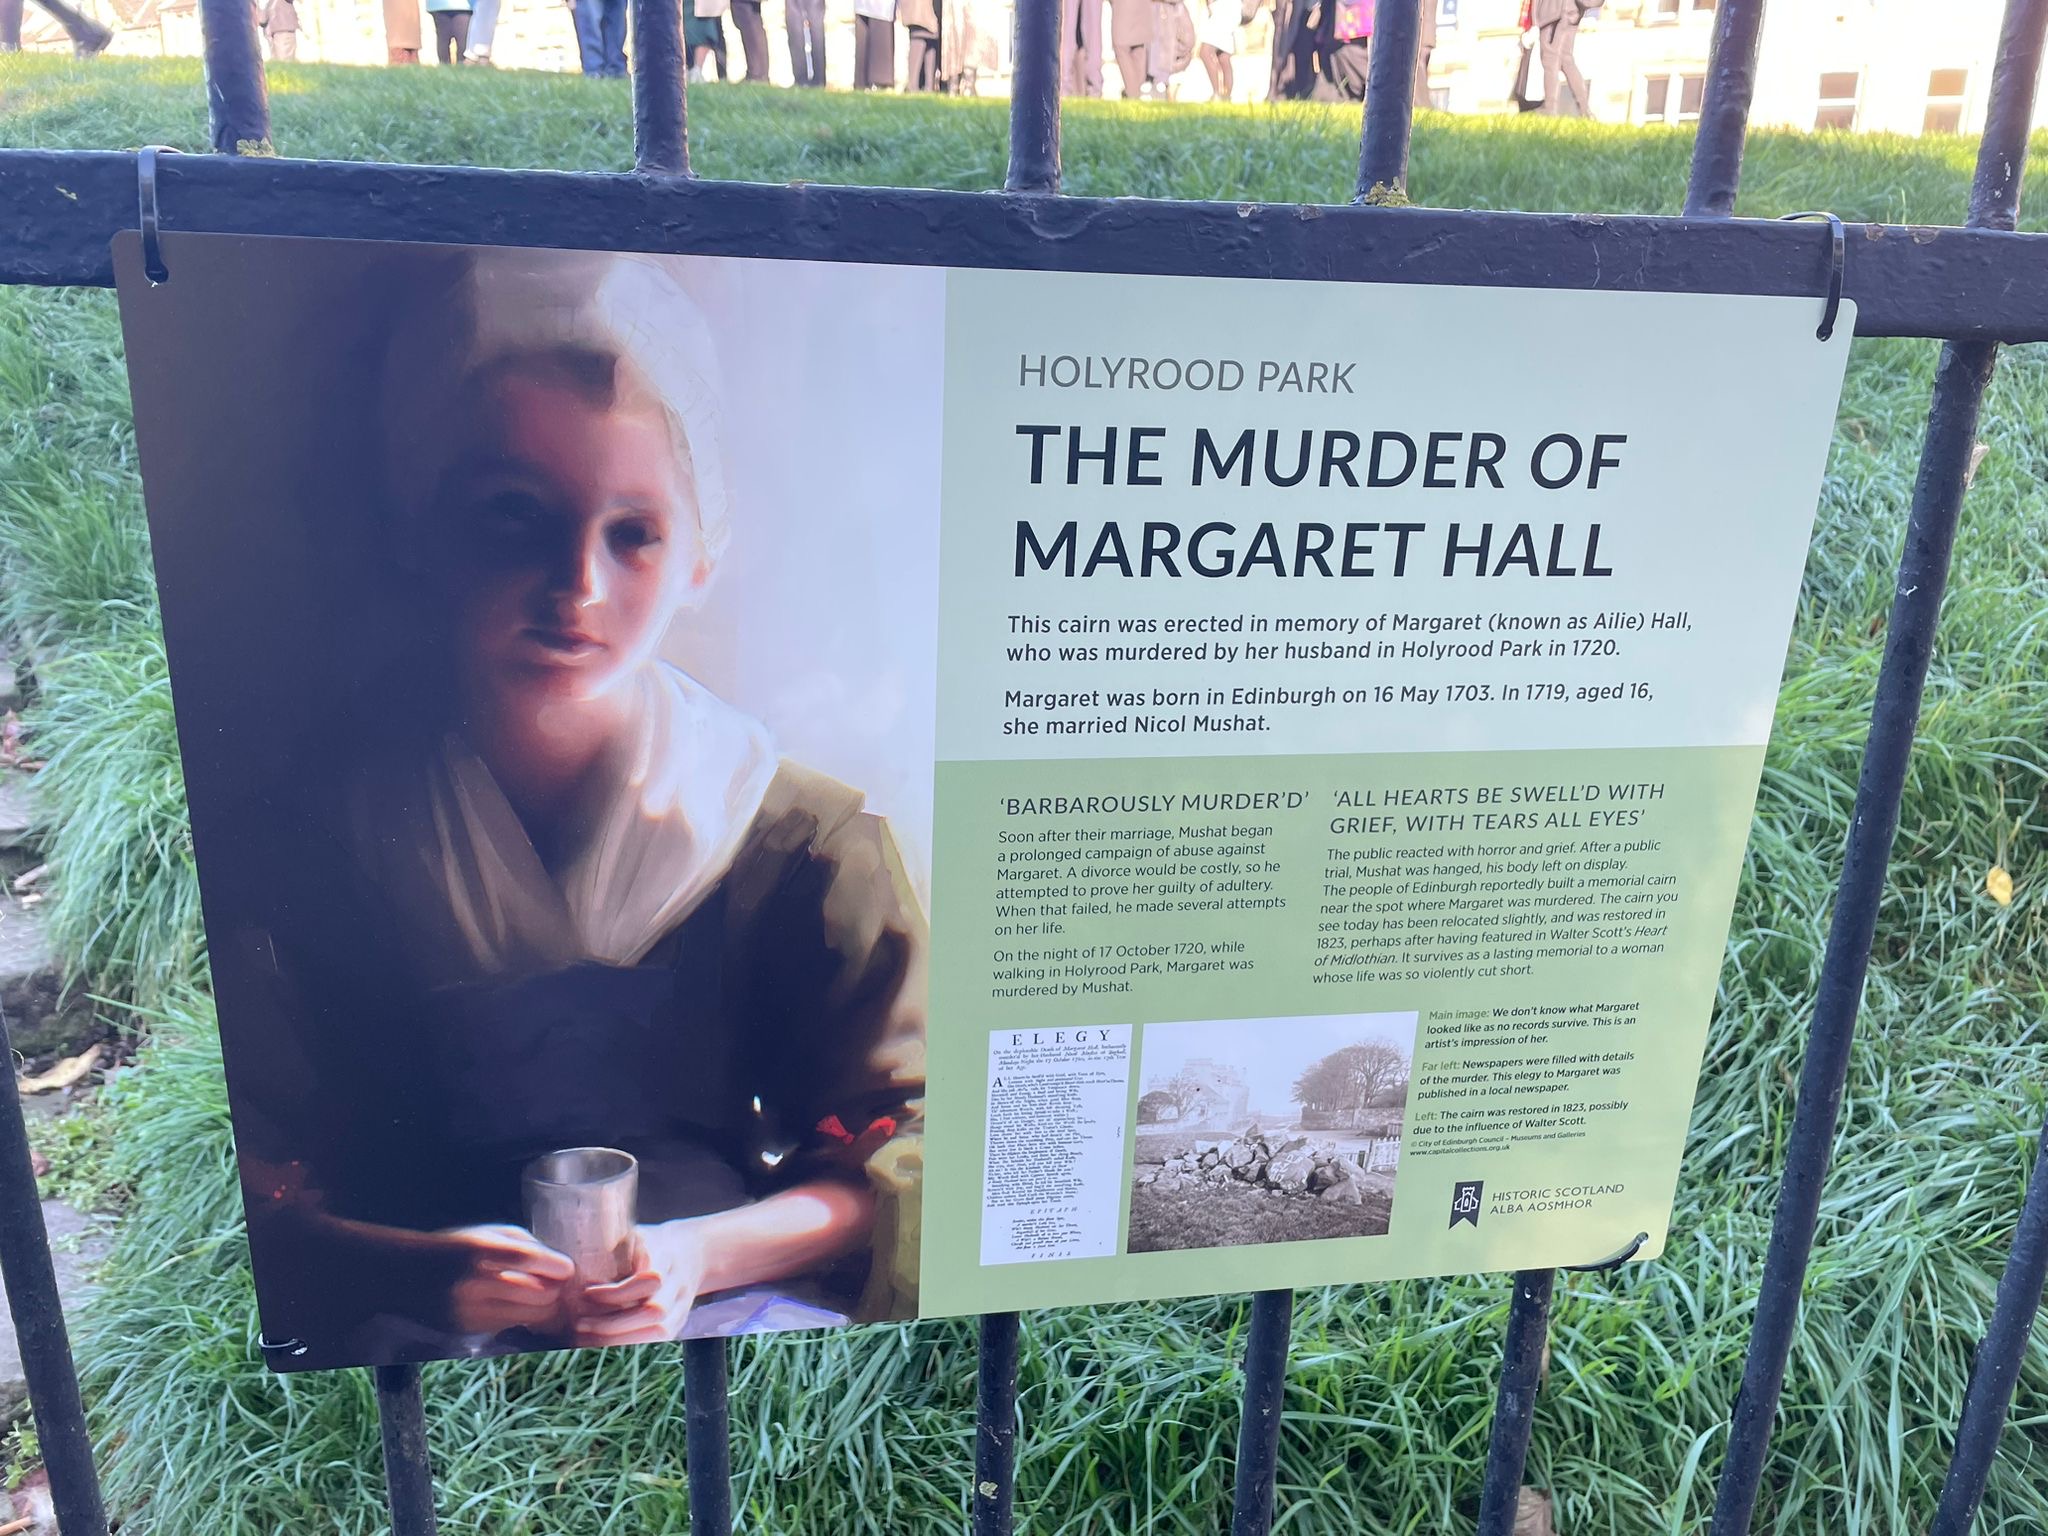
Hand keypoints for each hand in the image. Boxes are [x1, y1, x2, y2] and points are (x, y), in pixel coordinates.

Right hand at [442, 1224, 575, 1336]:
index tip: (564, 1268)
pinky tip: (510, 1304)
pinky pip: (513, 1326)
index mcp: (479, 1250)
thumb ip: (528, 1246)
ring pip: (532, 1316)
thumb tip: (563, 1269)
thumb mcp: (490, 1233)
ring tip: (534, 1293)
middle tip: (552, 1283)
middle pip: (541, 1295)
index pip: (533, 1260)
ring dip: (542, 1306)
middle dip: (555, 1289)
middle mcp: (474, 1284)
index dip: (558, 1266)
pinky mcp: (469, 1330)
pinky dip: (520, 1316)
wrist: (404, 1275)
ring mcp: (470, 1311)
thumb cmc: (457, 1248)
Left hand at [572, 1222, 709, 1346]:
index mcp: (667, 1257)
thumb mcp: (634, 1235)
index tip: (586, 1292)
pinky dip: (628, 1346)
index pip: (648, 1280)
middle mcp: (679, 1284)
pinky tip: (601, 1345)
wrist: (693, 1252)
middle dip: (613, 1324)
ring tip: (587, 1339)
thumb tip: (576, 1268)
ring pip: (660, 1332)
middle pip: (656, 1312)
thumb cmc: (651, 1242)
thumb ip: (613, 1247)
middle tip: (579, 1324)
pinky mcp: (679, 1323)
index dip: (616, 1292)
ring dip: (620, 1341)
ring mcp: (682, 1306)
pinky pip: (658, 1343)